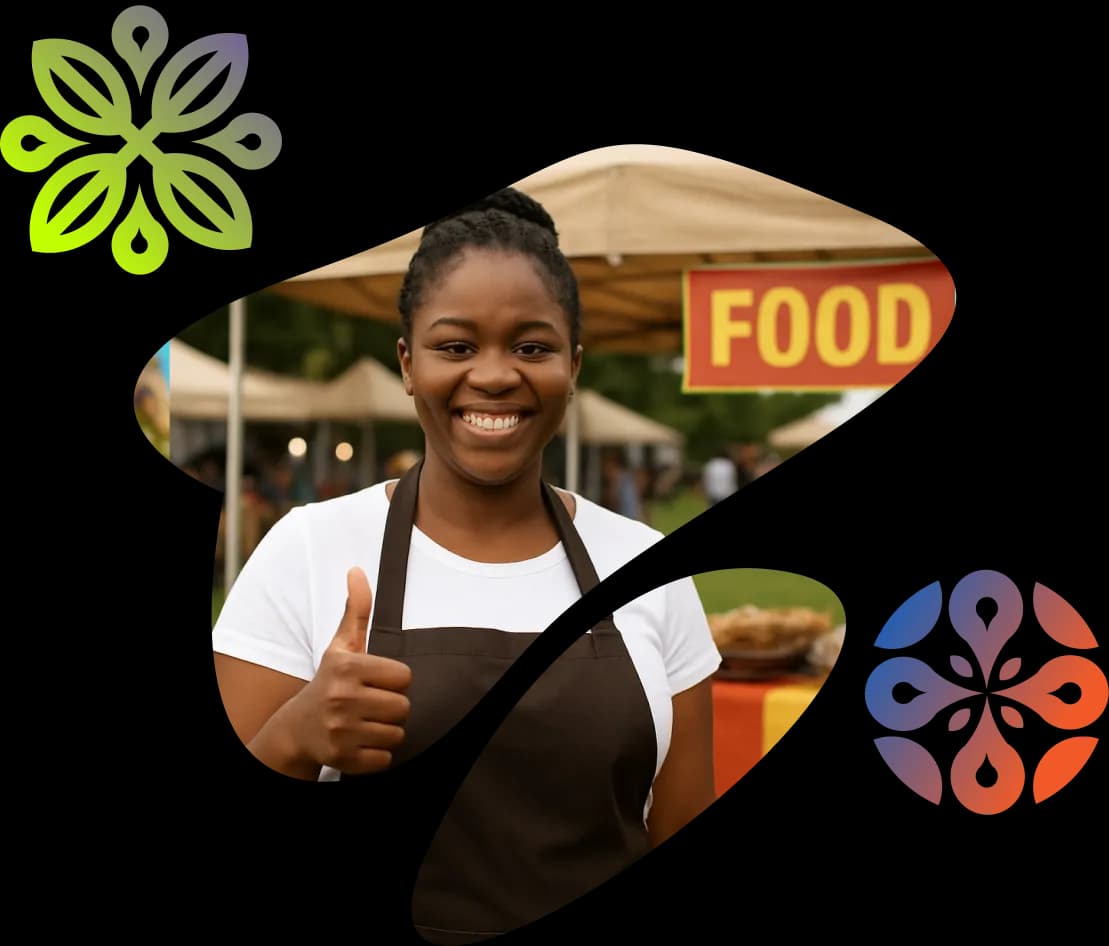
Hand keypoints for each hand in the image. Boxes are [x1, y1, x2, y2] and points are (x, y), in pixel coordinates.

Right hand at [284, 567, 412, 774]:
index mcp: (347, 668)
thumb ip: (357, 610)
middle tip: (370, 704)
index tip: (374, 682)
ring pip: (397, 734)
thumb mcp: (341, 645)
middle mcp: (341, 698)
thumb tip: (357, 571)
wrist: (298, 727)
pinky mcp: (342, 759)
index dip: (394, 681)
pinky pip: (385, 759)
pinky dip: (377, 755)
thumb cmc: (330, 681)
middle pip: (403, 707)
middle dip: (391, 707)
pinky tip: (360, 742)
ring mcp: (340, 730)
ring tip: (365, 722)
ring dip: (385, 731)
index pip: (404, 677)